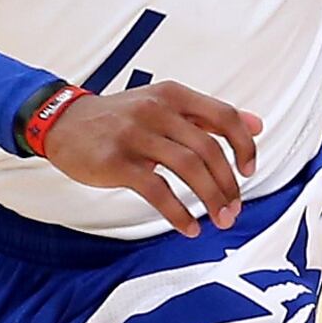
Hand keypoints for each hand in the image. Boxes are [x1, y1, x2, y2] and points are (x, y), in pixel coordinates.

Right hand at [41, 82, 262, 235]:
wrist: (64, 122)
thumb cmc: (121, 118)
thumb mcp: (165, 104)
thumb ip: (208, 115)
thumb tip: (257, 124)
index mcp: (174, 95)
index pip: (224, 117)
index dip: (244, 145)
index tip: (248, 171)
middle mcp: (157, 110)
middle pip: (209, 149)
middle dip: (228, 184)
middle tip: (234, 208)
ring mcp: (136, 135)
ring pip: (189, 169)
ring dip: (210, 199)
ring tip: (219, 219)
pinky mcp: (117, 161)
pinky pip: (157, 190)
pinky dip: (178, 213)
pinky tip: (189, 227)